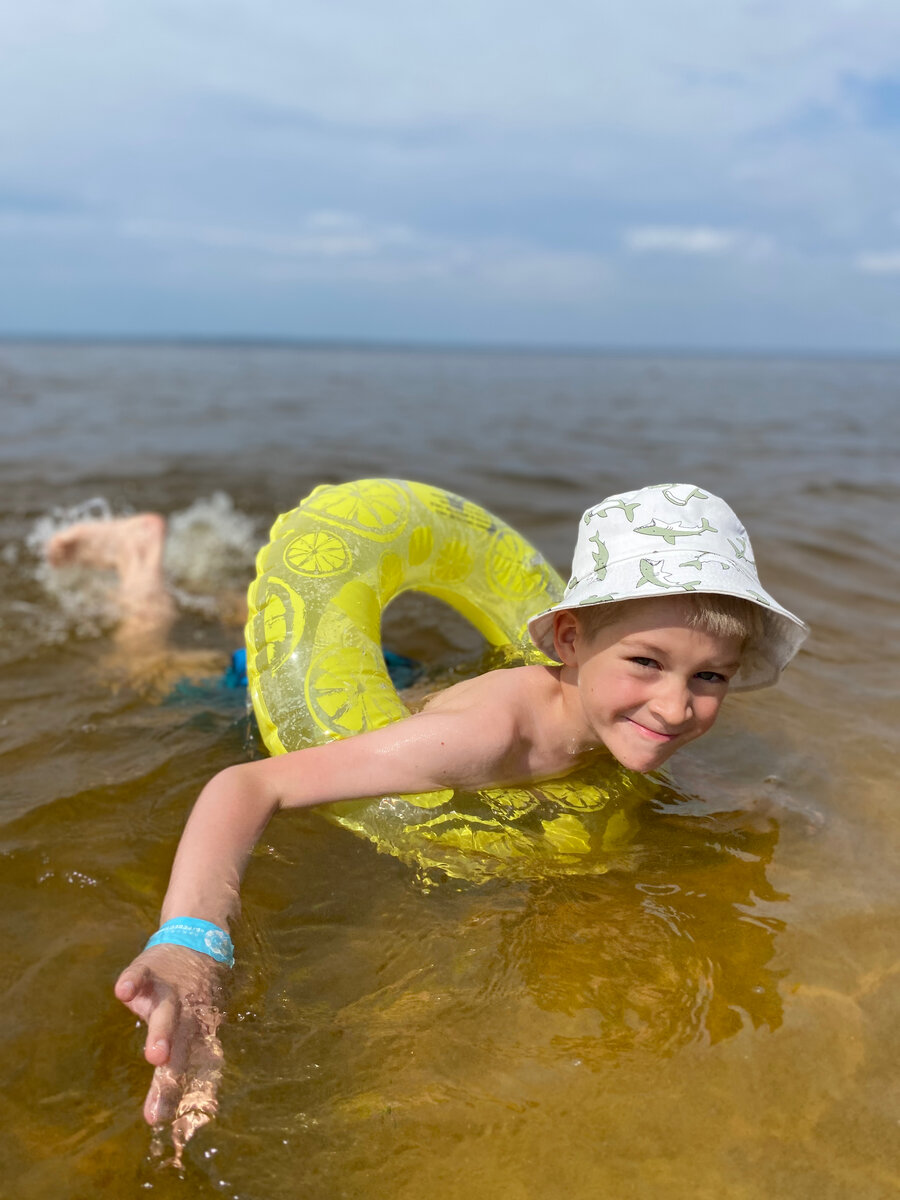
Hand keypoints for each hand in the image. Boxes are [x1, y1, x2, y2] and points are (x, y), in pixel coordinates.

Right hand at [115, 943, 228, 1154]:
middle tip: (168, 1086)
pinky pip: (141, 975)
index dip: (177, 1092)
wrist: (199, 937)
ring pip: (166, 1010)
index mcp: (196, 1029)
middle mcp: (186, 1012)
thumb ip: (186, 1063)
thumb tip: (187, 1117)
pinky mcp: (150, 968)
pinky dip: (134, 982)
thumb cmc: (195, 993)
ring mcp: (168, 989)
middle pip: (180, 1041)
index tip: (164, 1122)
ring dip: (161, 1031)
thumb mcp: (199, 1023)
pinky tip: (123, 992)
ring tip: (155, 1054)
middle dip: (174, 1064)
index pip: (188, 1066)